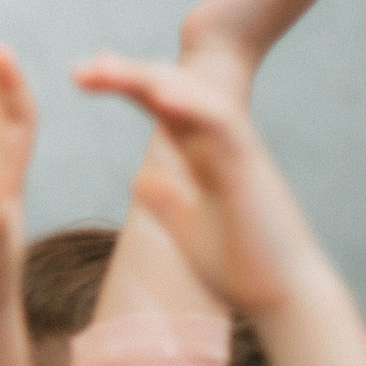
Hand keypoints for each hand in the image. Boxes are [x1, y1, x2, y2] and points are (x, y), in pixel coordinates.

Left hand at [74, 57, 323, 317]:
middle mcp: (220, 147)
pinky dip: (191, 106)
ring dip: (149, 80)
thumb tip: (140, 179)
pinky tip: (158, 95)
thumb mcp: (188, 229)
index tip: (83, 76)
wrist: (284, 298)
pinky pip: (222, 126)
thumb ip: (167, 200)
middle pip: (173, 93)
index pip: (161, 108)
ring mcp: (238, 153)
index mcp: (202, 158)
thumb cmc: (241, 266)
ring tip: (105, 67)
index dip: (127, 87)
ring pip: (194, 98)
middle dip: (128, 75)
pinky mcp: (251, 170)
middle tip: (81, 67)